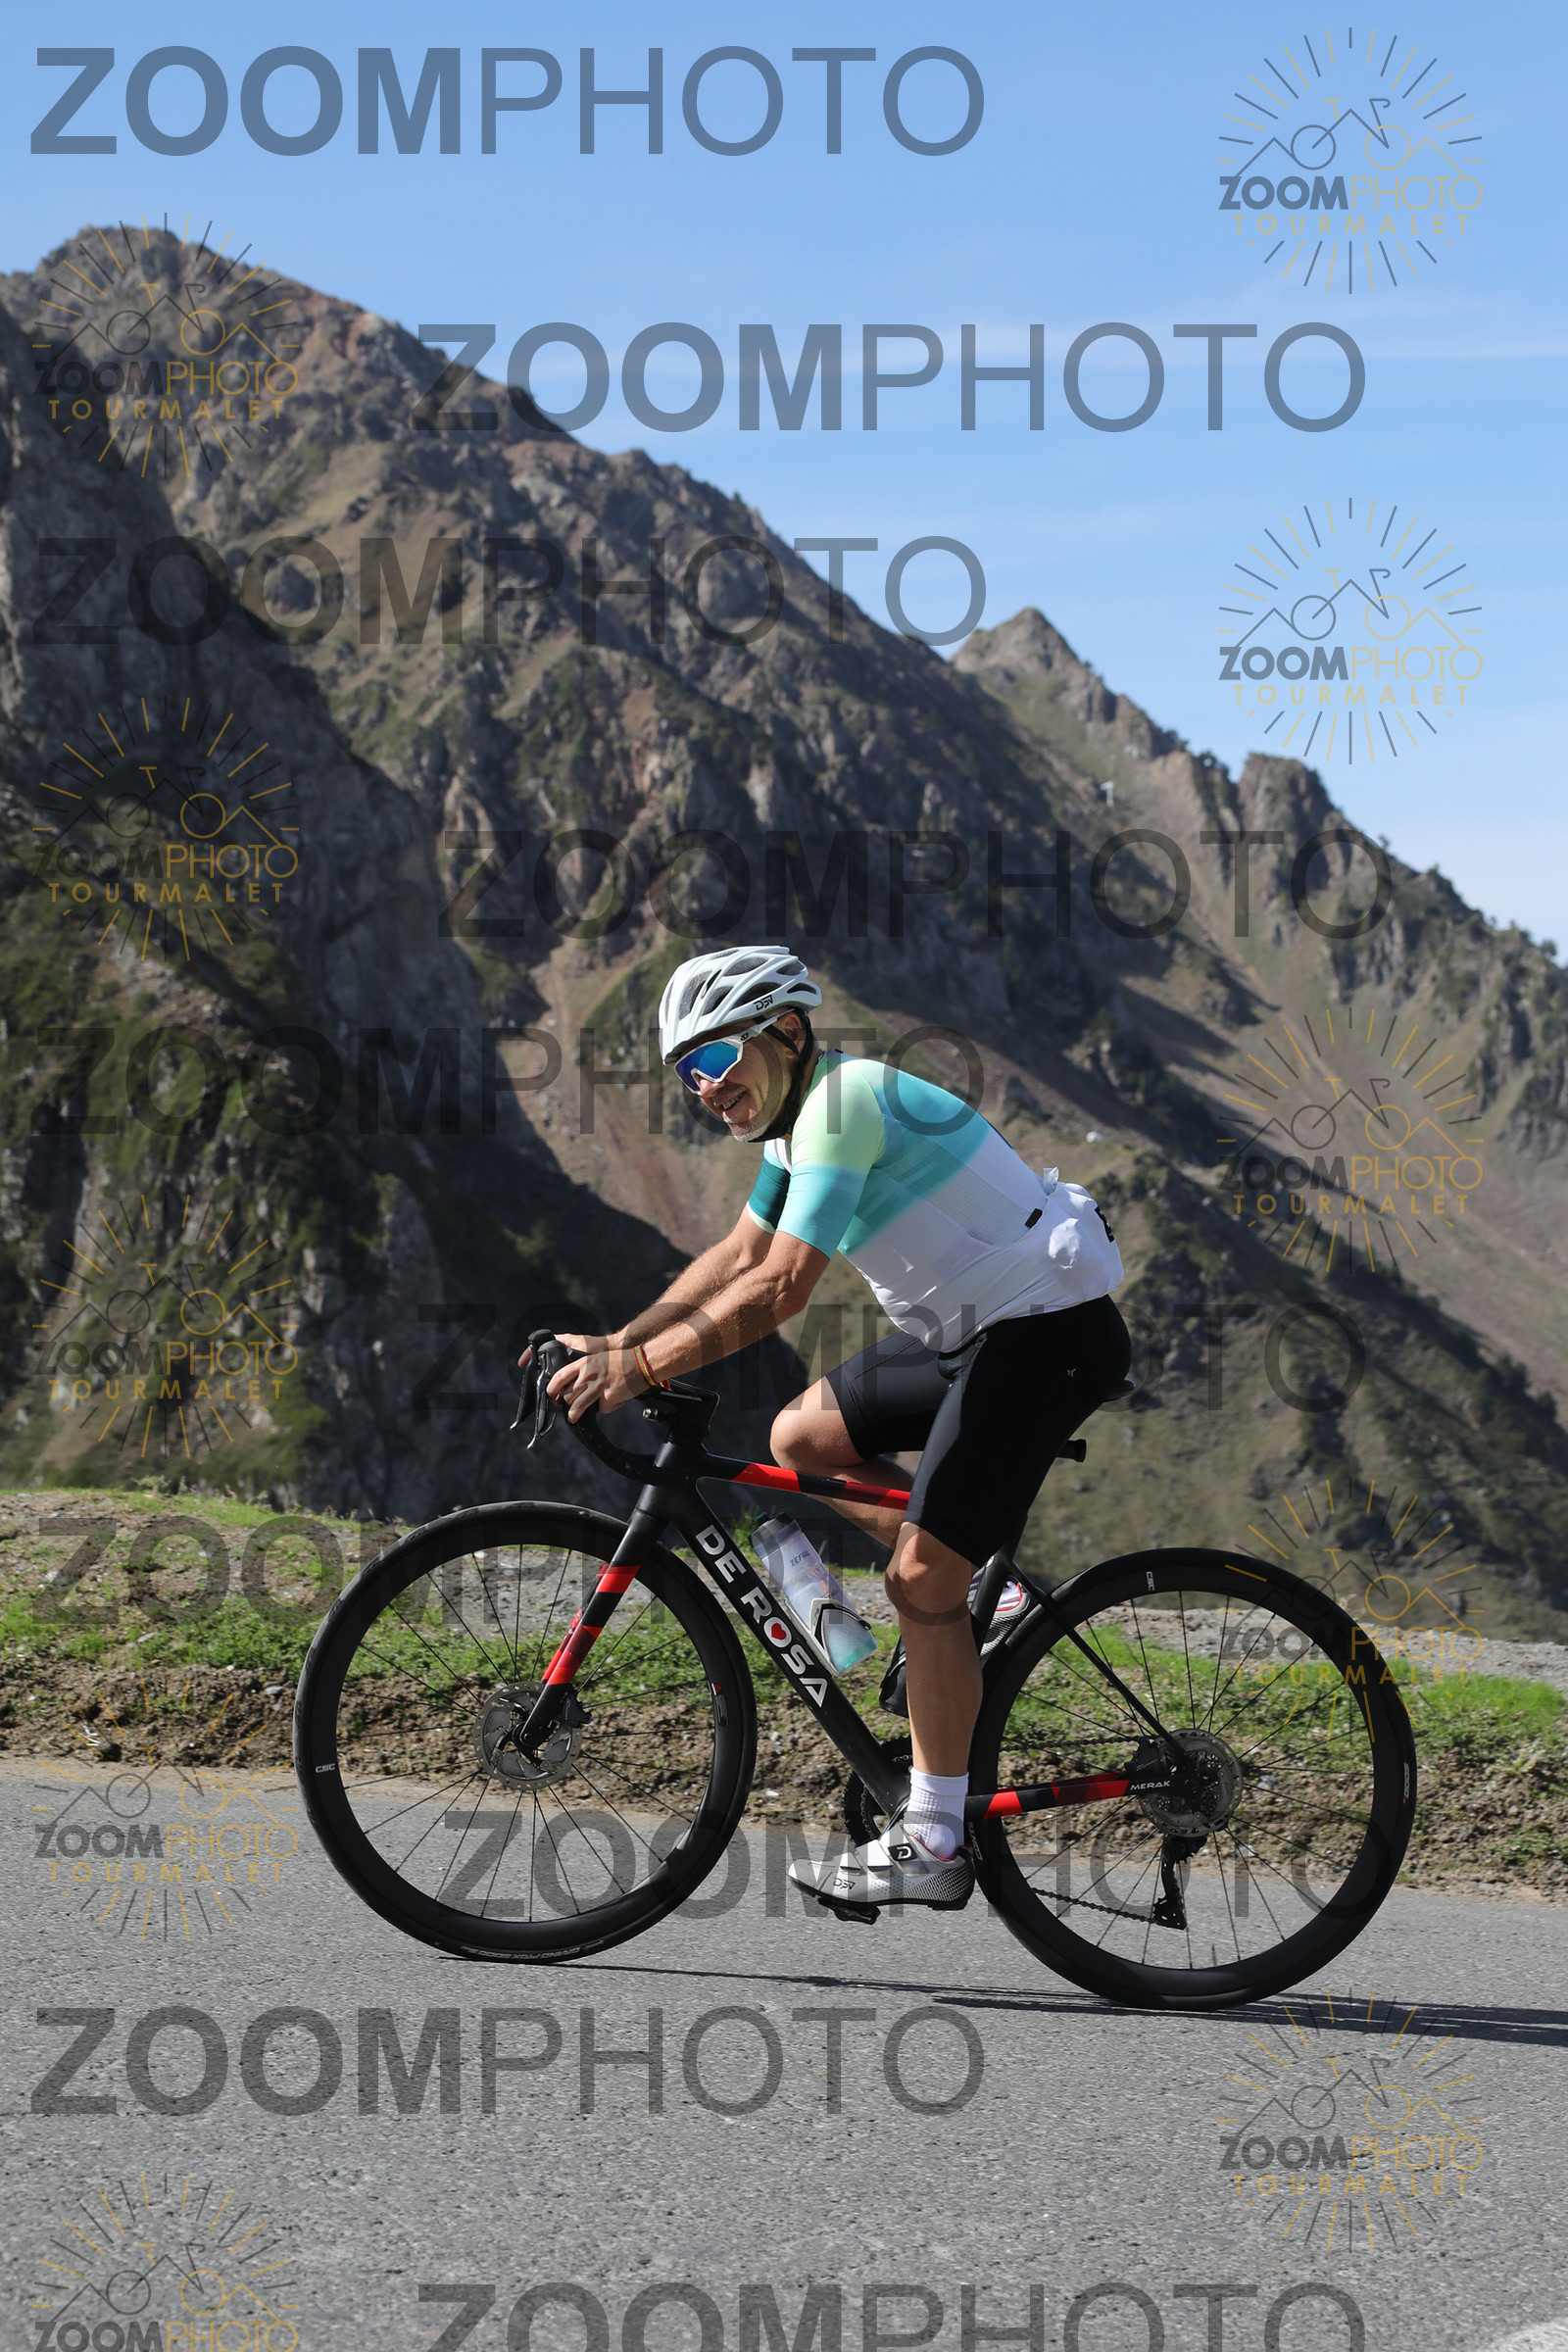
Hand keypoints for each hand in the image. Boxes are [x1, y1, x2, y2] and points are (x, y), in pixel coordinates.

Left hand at [524, 1333, 644, 1422]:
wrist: (642, 1362)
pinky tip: (613, 1400)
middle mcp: (589, 1374)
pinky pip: (601, 1408)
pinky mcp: (608, 1397)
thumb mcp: (598, 1360)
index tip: (550, 1394)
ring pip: (578, 1405)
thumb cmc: (622, 1361)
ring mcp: (598, 1386)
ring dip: (574, 1414)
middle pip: (568, 1394)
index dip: (552, 1387)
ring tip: (573, 1417)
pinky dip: (605, 1407)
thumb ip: (585, 1371)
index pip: (560, 1376)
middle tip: (569, 1405)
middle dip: (566, 1403)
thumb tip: (575, 1387)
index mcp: (584, 1363)